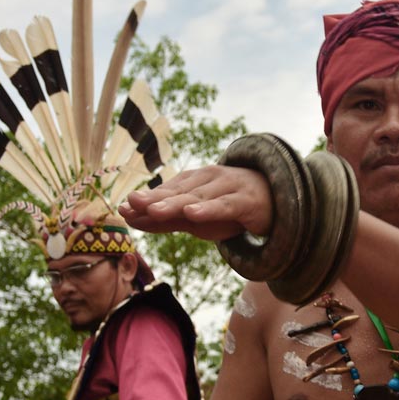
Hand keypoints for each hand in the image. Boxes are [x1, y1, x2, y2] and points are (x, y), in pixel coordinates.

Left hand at [120, 165, 272, 240]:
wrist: (275, 198)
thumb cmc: (229, 205)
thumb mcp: (196, 214)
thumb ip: (165, 219)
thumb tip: (129, 218)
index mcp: (194, 182)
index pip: (167, 191)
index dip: (146, 198)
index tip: (123, 207)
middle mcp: (208, 180)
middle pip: (178, 192)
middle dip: (154, 199)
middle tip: (131, 204)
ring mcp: (227, 188)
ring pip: (198, 197)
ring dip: (174, 204)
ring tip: (153, 211)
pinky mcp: (245, 201)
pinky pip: (224, 205)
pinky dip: (208, 209)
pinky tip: (192, 213)